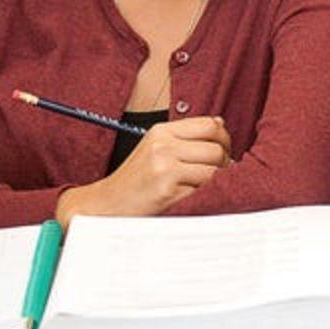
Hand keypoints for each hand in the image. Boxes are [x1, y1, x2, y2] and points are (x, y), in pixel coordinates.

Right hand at [55, 116, 230, 225]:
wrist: (105, 205)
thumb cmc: (134, 180)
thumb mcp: (155, 147)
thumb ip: (185, 136)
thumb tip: (220, 123)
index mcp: (161, 131)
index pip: (210, 125)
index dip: (224, 139)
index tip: (224, 151)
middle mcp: (163, 146)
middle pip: (216, 149)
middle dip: (224, 163)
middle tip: (219, 173)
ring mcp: (164, 167)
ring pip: (213, 170)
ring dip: (216, 181)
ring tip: (206, 187)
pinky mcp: (166, 190)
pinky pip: (202, 190)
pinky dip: (204, 195)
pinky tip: (194, 197)